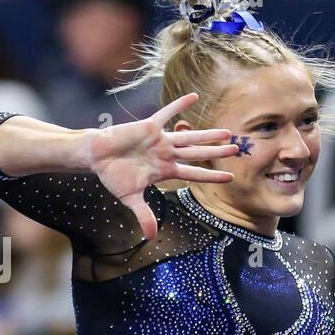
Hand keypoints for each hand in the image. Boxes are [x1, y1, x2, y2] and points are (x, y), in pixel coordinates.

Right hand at [85, 93, 239, 239]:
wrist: (97, 158)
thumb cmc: (113, 176)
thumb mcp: (130, 198)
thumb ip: (143, 215)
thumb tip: (150, 237)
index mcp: (164, 170)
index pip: (193, 174)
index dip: (211, 175)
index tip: (229, 178)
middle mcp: (166, 154)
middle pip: (197, 153)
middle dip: (216, 152)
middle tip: (237, 149)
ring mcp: (159, 140)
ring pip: (188, 136)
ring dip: (207, 135)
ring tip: (226, 133)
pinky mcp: (149, 127)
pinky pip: (166, 113)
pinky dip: (179, 105)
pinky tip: (194, 96)